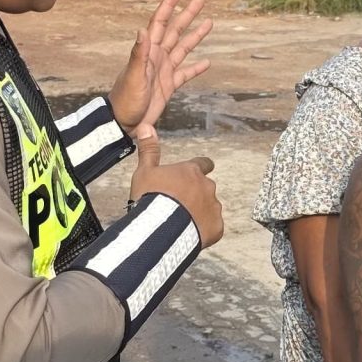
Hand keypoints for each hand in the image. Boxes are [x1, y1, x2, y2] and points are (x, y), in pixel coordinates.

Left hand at [109, 0, 213, 134]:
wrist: (124, 122)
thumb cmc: (126, 99)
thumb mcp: (133, 76)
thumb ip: (139, 54)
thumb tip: (143, 30)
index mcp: (148, 51)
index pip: (160, 22)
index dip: (169, 5)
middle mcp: (157, 57)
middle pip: (175, 30)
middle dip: (188, 14)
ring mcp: (164, 70)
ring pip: (183, 48)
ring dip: (196, 35)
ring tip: (209, 22)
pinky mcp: (169, 85)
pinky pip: (186, 73)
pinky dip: (196, 67)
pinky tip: (207, 62)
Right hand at [128, 130, 220, 247]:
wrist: (160, 228)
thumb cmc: (151, 198)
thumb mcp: (145, 172)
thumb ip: (149, 150)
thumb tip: (146, 127)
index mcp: (191, 172)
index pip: (203, 164)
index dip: (200, 168)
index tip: (196, 172)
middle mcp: (207, 187)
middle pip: (205, 188)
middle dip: (196, 195)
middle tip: (178, 205)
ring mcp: (214, 207)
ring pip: (210, 208)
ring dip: (200, 213)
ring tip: (182, 222)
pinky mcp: (217, 227)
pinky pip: (213, 227)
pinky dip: (204, 230)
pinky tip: (190, 234)